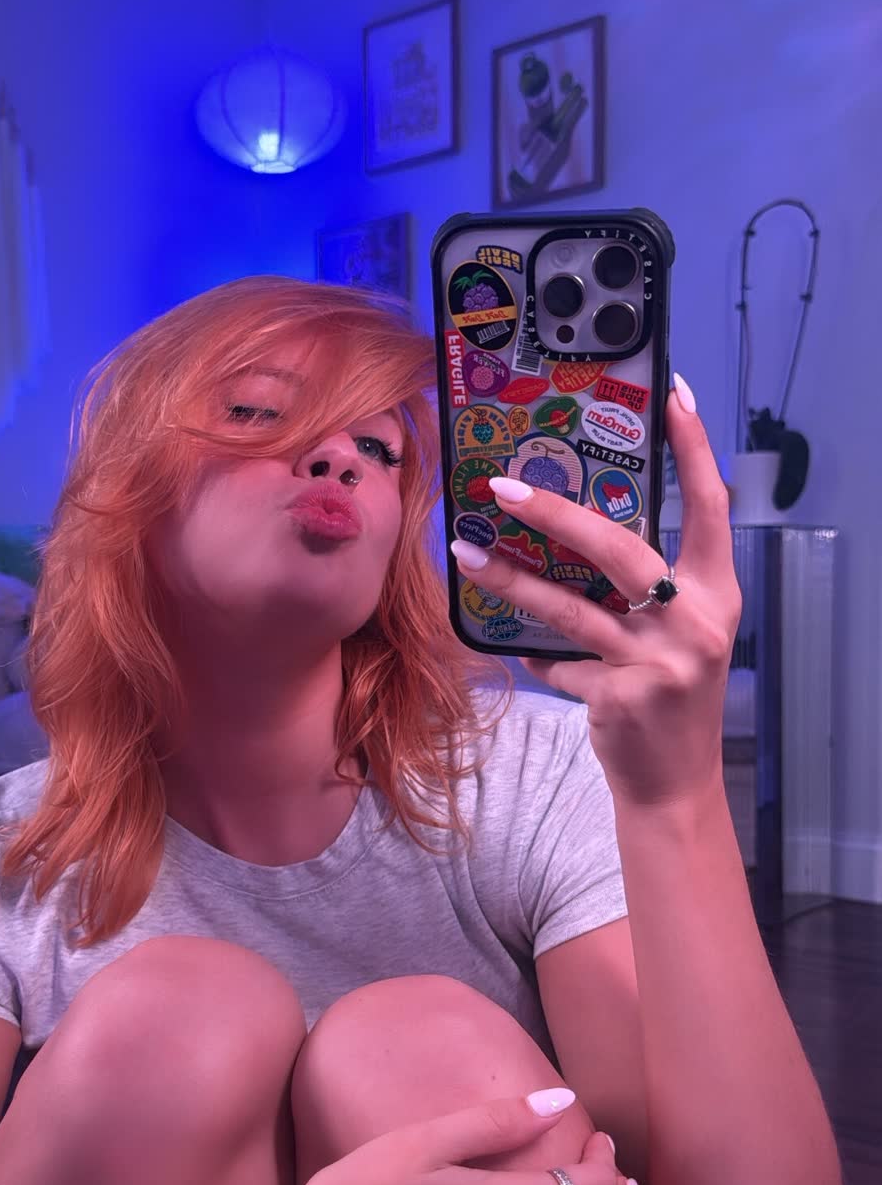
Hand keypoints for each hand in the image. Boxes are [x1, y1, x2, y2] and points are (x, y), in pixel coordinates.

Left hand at [450, 377, 742, 808]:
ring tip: (467, 555)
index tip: (674, 397)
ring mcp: (658, 663)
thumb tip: (581, 526)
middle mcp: (695, 624)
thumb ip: (648, 586)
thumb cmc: (670, 697)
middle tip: (503, 487)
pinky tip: (519, 652)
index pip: (712, 507)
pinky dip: (535, 655)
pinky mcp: (620, 698)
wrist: (675, 787)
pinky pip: (556, 662)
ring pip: (570, 607)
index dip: (695, 450)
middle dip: (557, 514)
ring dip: (513, 579)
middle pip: (620, 550)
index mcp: (717, 595)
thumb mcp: (678, 633)